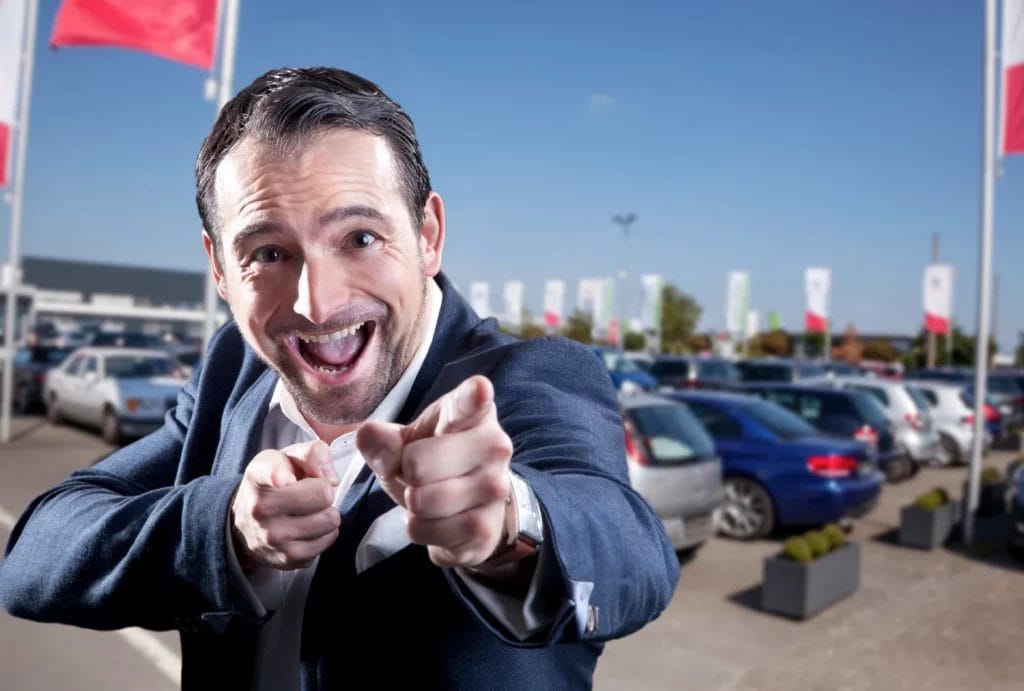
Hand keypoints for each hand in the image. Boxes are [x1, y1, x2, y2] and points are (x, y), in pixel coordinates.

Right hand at [230, 439, 340, 570]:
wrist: (244, 524)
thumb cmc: (274, 483)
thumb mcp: (287, 457)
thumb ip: (313, 453)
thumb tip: (331, 479)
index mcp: (258, 476)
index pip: (270, 473)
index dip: (279, 474)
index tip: (284, 478)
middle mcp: (260, 508)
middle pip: (324, 495)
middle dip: (323, 492)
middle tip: (309, 494)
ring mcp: (273, 537)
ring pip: (331, 519)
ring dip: (325, 513)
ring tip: (307, 511)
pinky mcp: (287, 557)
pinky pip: (329, 539)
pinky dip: (324, 532)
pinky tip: (306, 527)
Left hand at [356, 375, 514, 569]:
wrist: (467, 508)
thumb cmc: (433, 461)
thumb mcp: (401, 442)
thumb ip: (380, 439)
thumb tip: (387, 454)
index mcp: (473, 412)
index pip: (472, 401)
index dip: (473, 396)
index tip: (479, 391)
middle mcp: (494, 445)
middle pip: (417, 464)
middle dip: (405, 474)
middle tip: (420, 474)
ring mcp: (495, 487)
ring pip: (422, 501)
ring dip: (412, 505)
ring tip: (429, 497)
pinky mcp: (487, 526)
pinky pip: (427, 530)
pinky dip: (419, 529)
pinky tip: (437, 520)